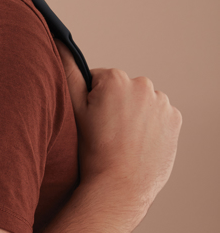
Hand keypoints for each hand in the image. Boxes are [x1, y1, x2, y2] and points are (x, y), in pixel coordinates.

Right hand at [57, 42, 181, 223]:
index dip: (90, 104)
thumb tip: (58, 42)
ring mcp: (162, 103)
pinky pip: (158, 119)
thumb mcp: (71, 113)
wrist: (118, 190)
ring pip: (141, 105)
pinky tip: (136, 147)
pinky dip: (149, 130)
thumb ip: (67, 74)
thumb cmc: (91, 155)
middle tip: (103, 137)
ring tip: (120, 144)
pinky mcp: (174, 121)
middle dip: (113, 109)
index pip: (98, 82)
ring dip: (132, 119)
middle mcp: (143, 84)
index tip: (88, 125)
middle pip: (122, 92)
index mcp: (116, 79)